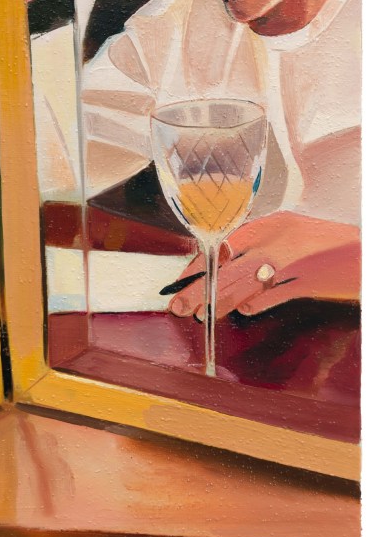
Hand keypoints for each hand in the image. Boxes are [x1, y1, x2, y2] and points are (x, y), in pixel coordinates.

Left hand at [168, 212, 360, 319]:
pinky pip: (272, 296)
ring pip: (243, 284)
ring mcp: (293, 261)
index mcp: (272, 223)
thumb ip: (259, 247)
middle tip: (178, 305)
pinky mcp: (308, 282)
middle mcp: (279, 239)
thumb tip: (223, 265)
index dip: (198, 264)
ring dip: (219, 301)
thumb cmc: (327, 246)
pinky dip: (254, 304)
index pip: (223, 244)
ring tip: (201, 313)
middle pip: (227, 267)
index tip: (180, 280)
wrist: (366, 254)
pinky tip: (244, 310)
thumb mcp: (290, 236)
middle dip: (197, 289)